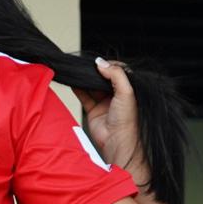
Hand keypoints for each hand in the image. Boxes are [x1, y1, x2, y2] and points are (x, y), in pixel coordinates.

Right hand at [74, 59, 146, 183]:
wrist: (117, 141)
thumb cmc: (127, 120)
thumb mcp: (125, 92)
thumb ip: (115, 75)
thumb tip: (101, 63)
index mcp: (128, 90)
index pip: (118, 72)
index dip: (110, 65)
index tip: (101, 62)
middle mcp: (116, 95)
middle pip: (103, 78)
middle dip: (95, 72)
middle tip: (87, 65)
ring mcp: (104, 102)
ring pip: (92, 87)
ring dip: (86, 80)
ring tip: (79, 72)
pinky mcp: (93, 110)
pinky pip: (84, 96)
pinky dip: (78, 89)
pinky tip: (74, 83)